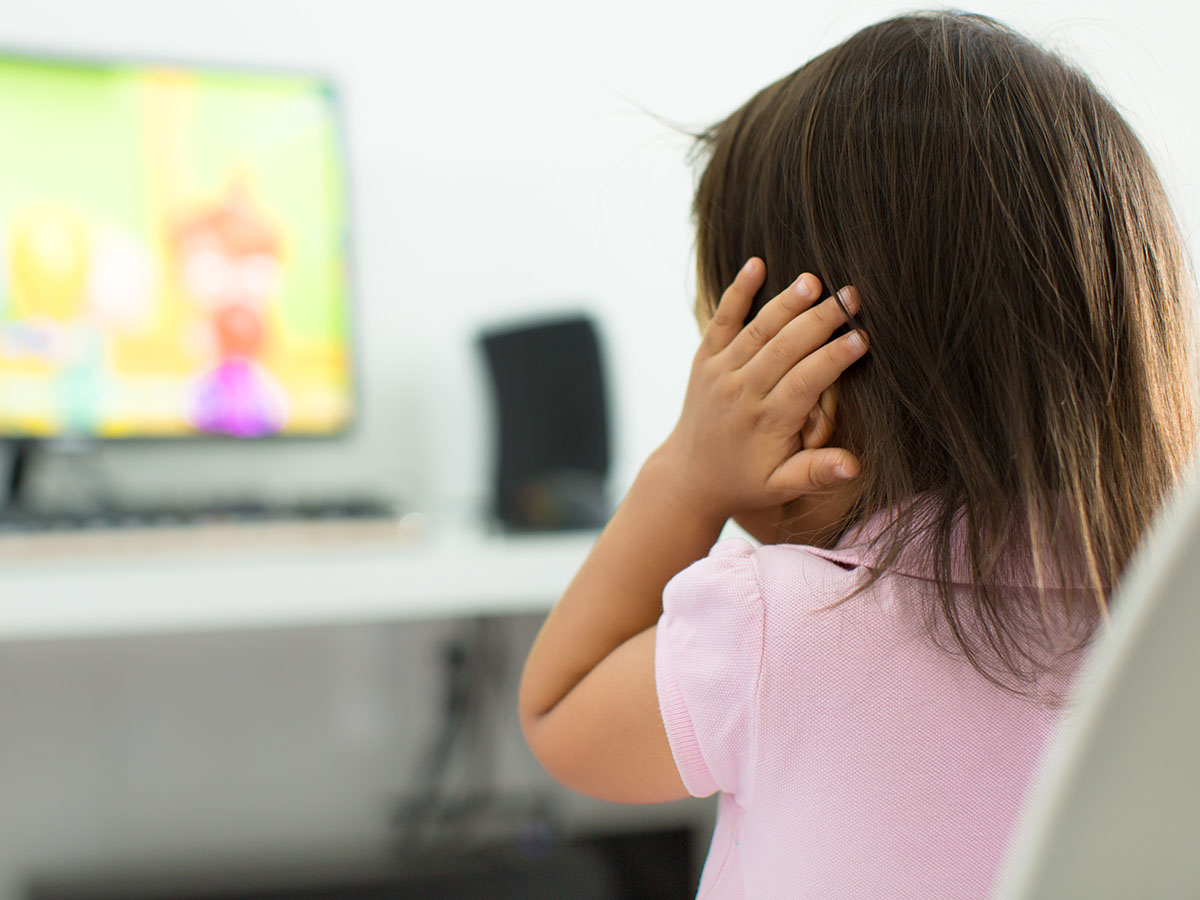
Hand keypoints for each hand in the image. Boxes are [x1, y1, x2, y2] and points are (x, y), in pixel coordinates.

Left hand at [655, 257, 867, 522]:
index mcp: (766, 422)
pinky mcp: (705, 359)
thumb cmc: (746, 480)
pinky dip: (736, 292)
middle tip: (853, 297)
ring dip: (785, 303)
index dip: (834, 359)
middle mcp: (741, 392)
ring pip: (757, 331)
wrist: (690, 475)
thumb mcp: (781, 487)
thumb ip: (816, 473)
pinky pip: (721, 321)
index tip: (863, 338)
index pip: (805, 382)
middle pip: (784, 349)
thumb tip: (853, 466)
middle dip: (819, 321)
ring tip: (814, 280)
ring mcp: (720, 372)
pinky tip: (756, 264)